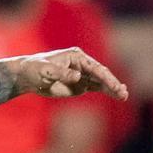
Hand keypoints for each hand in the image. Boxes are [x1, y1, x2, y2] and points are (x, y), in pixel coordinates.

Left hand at [14, 47, 128, 100]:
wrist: (28, 76)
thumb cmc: (36, 69)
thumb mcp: (47, 71)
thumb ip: (62, 73)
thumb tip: (78, 76)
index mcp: (77, 56)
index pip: (96, 68)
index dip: (106, 78)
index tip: (115, 87)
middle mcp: (83, 64)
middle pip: (102, 74)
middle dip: (113, 84)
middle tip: (123, 93)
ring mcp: (82, 75)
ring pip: (102, 81)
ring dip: (113, 88)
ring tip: (124, 96)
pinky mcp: (80, 85)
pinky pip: (96, 87)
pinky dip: (107, 91)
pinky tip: (117, 94)